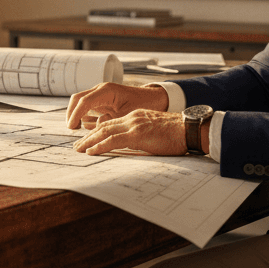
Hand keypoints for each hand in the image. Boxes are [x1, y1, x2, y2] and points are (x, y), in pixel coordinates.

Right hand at [65, 82, 167, 130]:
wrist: (154, 98)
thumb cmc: (143, 105)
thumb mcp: (128, 114)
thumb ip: (111, 120)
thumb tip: (96, 127)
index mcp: (107, 91)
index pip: (84, 101)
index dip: (76, 114)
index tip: (72, 127)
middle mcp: (101, 91)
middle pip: (78, 99)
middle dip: (71, 113)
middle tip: (71, 129)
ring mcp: (100, 96)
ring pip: (81, 103)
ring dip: (76, 115)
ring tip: (76, 130)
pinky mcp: (102, 102)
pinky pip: (88, 109)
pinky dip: (84, 117)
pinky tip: (85, 128)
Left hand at [71, 109, 186, 155]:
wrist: (191, 129)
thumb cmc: (178, 134)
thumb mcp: (155, 133)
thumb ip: (142, 137)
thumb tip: (134, 148)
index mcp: (136, 117)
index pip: (111, 123)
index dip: (97, 131)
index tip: (88, 140)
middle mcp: (132, 118)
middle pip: (104, 126)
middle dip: (89, 136)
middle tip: (77, 145)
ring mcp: (134, 124)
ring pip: (105, 132)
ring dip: (89, 141)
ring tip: (79, 149)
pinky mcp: (137, 134)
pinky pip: (113, 140)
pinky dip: (100, 146)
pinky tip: (91, 151)